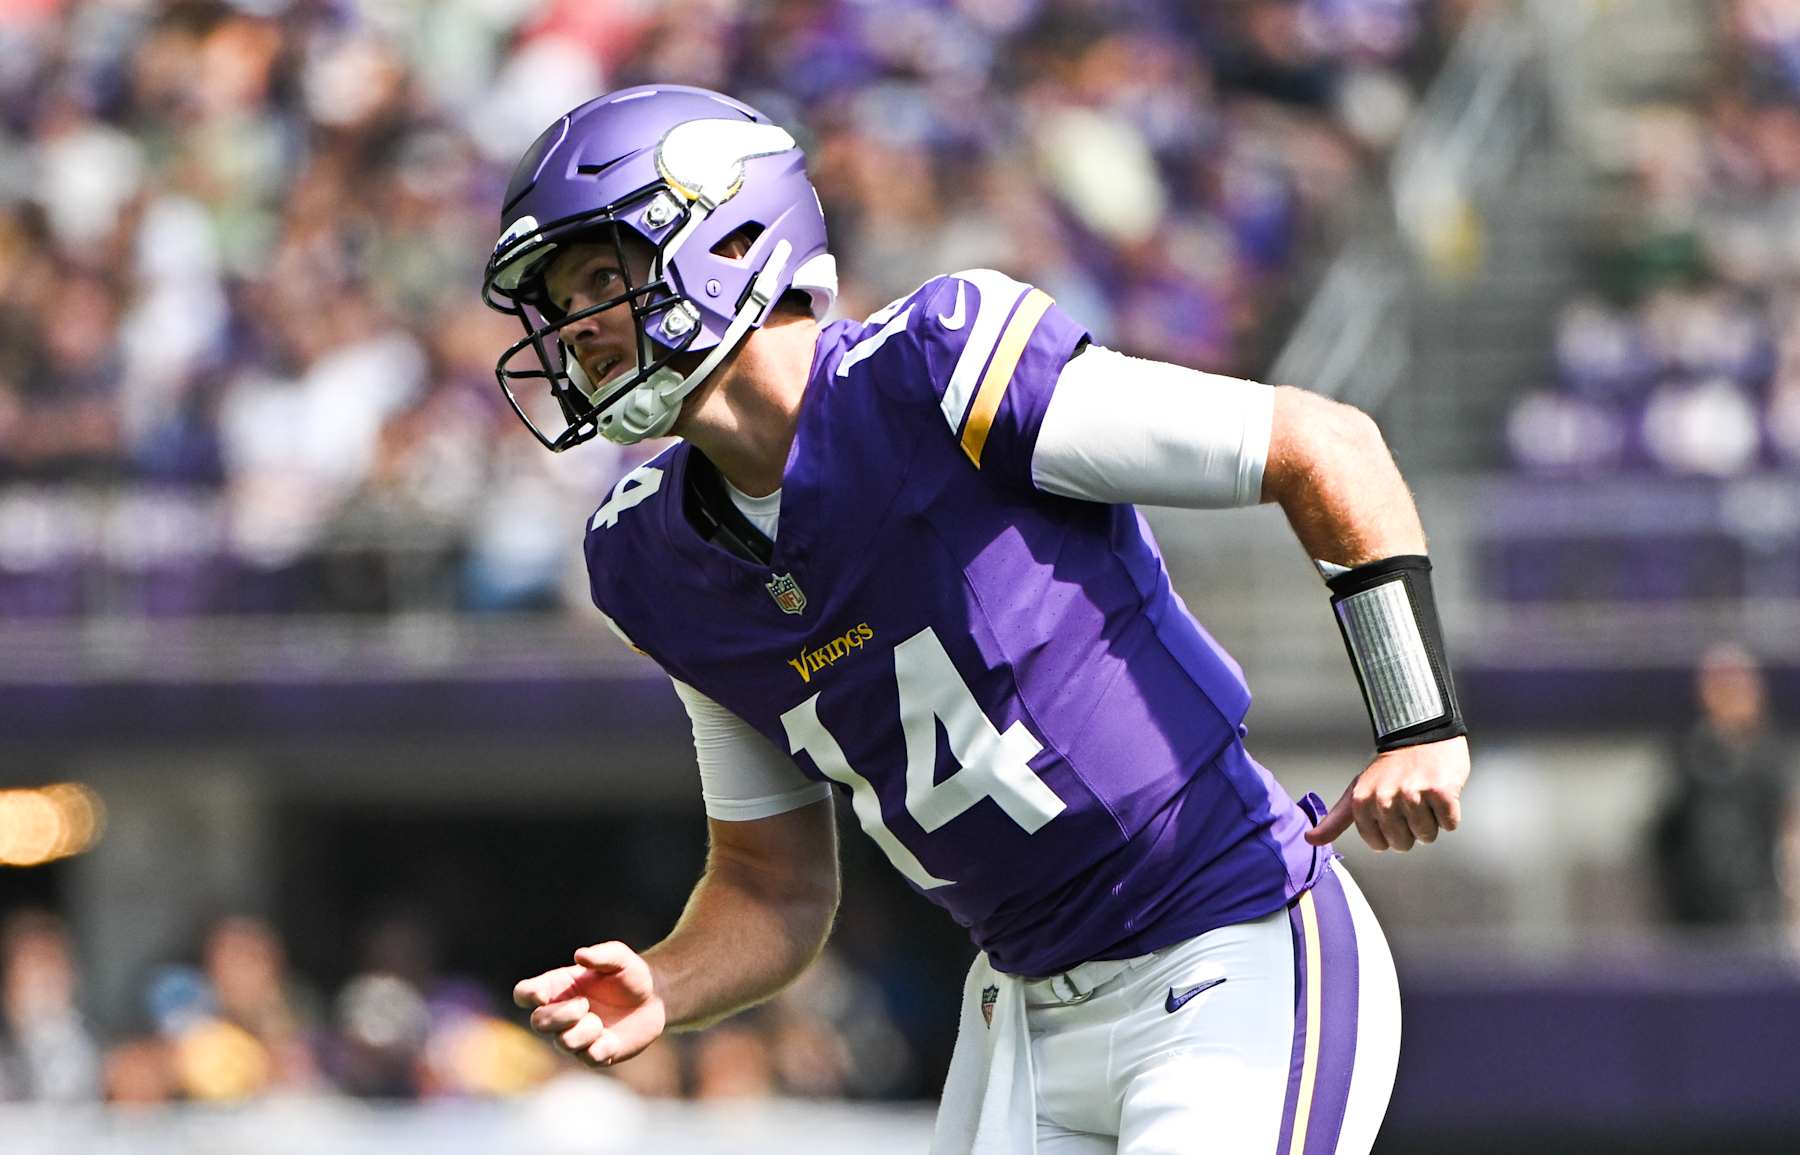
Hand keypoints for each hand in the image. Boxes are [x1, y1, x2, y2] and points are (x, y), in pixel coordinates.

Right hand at [513, 941, 667, 1067]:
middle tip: (585, 1004)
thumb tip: (580, 955)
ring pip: (563, 1042)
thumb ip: (602, 954)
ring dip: (585, 1031)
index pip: (524, 993)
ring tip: (601, 1021)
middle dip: (561, 1016)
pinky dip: (602, 1047)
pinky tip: (612, 1037)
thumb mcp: (620, 958)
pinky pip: (589, 1057)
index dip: (527, 996)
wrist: (655, 999)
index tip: (542, 996)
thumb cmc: (630, 974)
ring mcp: (576, 1036)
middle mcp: (561, 1014)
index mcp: (559, 987)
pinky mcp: (595, 1054)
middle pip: (538, 1022)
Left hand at [1305, 735, 1468, 851]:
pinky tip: (1440, 794)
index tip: (1391, 812)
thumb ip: (1336, 819)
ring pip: (1427, 835)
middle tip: (1409, 802)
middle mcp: (1385, 799)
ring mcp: (1413, 795)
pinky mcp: (1441, 792)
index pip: (1379, 845)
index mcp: (1362, 801)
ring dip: (1430, 820)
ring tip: (1424, 796)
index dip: (1389, 834)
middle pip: (1403, 844)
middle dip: (1410, 829)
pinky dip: (1449, 813)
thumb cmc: (1389, 767)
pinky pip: (1449, 824)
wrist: (1420, 733)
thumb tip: (1311, 840)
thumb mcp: (1357, 790)